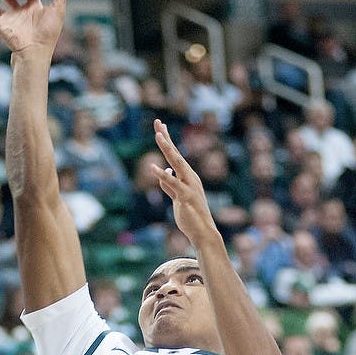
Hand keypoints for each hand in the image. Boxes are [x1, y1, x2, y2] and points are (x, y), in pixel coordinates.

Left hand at [151, 119, 218, 248]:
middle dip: (166, 138)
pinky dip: (163, 176)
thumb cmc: (190, 214)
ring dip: (167, 149)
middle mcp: (190, 177)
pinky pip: (173, 184)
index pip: (175, 154)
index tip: (160, 126)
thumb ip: (169, 184)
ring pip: (177, 163)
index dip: (167, 140)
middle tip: (157, 122)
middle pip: (175, 154)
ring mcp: (189, 185)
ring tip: (158, 136)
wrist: (202, 231)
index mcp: (187, 176)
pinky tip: (153, 168)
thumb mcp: (177, 196)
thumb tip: (164, 172)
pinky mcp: (185, 197)